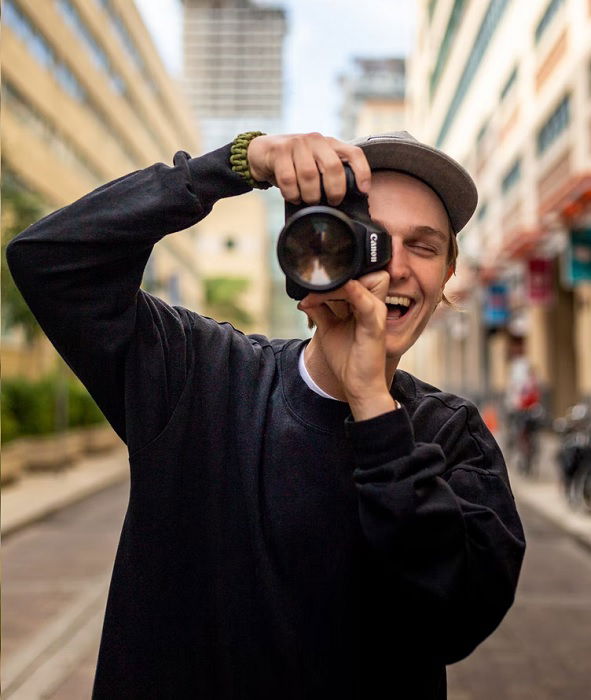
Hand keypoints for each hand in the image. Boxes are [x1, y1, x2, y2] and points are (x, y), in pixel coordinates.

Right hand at [246, 133, 370, 204]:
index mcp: (330, 144)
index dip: (362, 172)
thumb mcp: (315, 165)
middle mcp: (316, 140)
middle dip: (334, 190)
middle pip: (333, 167)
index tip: (363, 191)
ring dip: (309, 195)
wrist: (261, 152)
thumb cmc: (293, 164)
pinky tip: (292, 196)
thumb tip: (346, 200)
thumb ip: (329, 175)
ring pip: (309, 175)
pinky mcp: (279, 151)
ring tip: (307, 200)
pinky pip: (288, 179)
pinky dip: (292, 194)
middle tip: (331, 202)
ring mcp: (297, 143)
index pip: (354, 153)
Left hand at [298, 271, 396, 419]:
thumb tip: (303, 297)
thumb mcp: (327, 329)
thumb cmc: (347, 358)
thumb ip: (318, 310)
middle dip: (338, 276)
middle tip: (313, 287)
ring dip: (335, 285)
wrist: (357, 385)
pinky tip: (323, 296)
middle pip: (363, 272)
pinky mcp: (375, 325)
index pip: (356, 275)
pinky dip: (348, 293)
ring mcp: (377, 313)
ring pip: (363, 281)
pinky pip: (365, 302)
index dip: (336, 274)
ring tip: (313, 297)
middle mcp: (373, 304)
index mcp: (364, 303)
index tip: (311, 282)